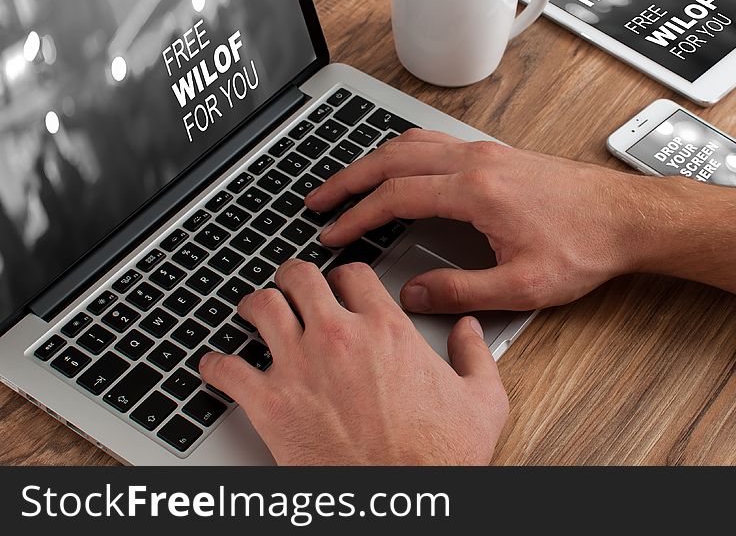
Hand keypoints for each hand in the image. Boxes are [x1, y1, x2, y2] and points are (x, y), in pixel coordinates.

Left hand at [200, 259, 508, 464]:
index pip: (353, 273)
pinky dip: (214, 365)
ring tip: (252, 311)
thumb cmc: (437, 459)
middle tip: (290, 285)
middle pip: (301, 278)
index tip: (340, 284)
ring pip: (261, 308)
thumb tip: (470, 330)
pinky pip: (226, 369)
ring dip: (254, 306)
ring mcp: (300, 367)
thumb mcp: (482, 401)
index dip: (344, 275)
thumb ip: (476, 355)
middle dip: (293, 277)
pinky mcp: (271, 404)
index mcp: (386, 331)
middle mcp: (339, 338)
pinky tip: (214, 367)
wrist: (401, 503)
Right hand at [305, 130, 646, 313]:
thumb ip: (461, 290)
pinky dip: (402, 152)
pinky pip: (434, 142)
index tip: (333, 233)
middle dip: (349, 179)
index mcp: (476, 191)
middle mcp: (476, 161)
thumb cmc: (583, 246)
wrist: (624, 217)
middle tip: (319, 200)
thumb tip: (413, 292)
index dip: (357, 215)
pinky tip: (399, 167)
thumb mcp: (521, 285)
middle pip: (392, 159)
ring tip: (347, 183)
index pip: (396, 196)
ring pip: (411, 144)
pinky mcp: (496, 154)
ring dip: (373, 162)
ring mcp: (486, 152)